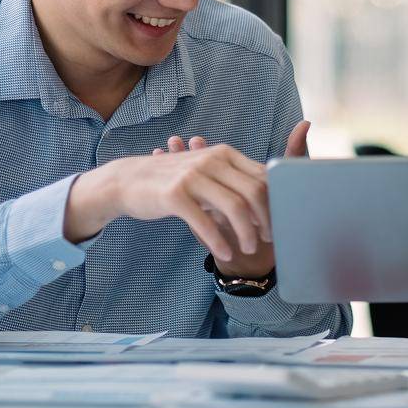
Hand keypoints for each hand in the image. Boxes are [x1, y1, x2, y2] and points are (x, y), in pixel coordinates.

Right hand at [61, 139, 271, 260]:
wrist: (128, 180)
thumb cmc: (174, 181)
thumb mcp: (206, 172)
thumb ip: (233, 181)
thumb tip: (267, 200)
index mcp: (224, 153)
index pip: (263, 176)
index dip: (276, 201)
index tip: (279, 221)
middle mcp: (212, 160)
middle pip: (255, 192)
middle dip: (267, 220)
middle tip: (268, 239)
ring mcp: (193, 176)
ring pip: (235, 207)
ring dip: (246, 234)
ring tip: (247, 250)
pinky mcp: (175, 195)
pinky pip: (206, 222)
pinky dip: (219, 242)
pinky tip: (225, 254)